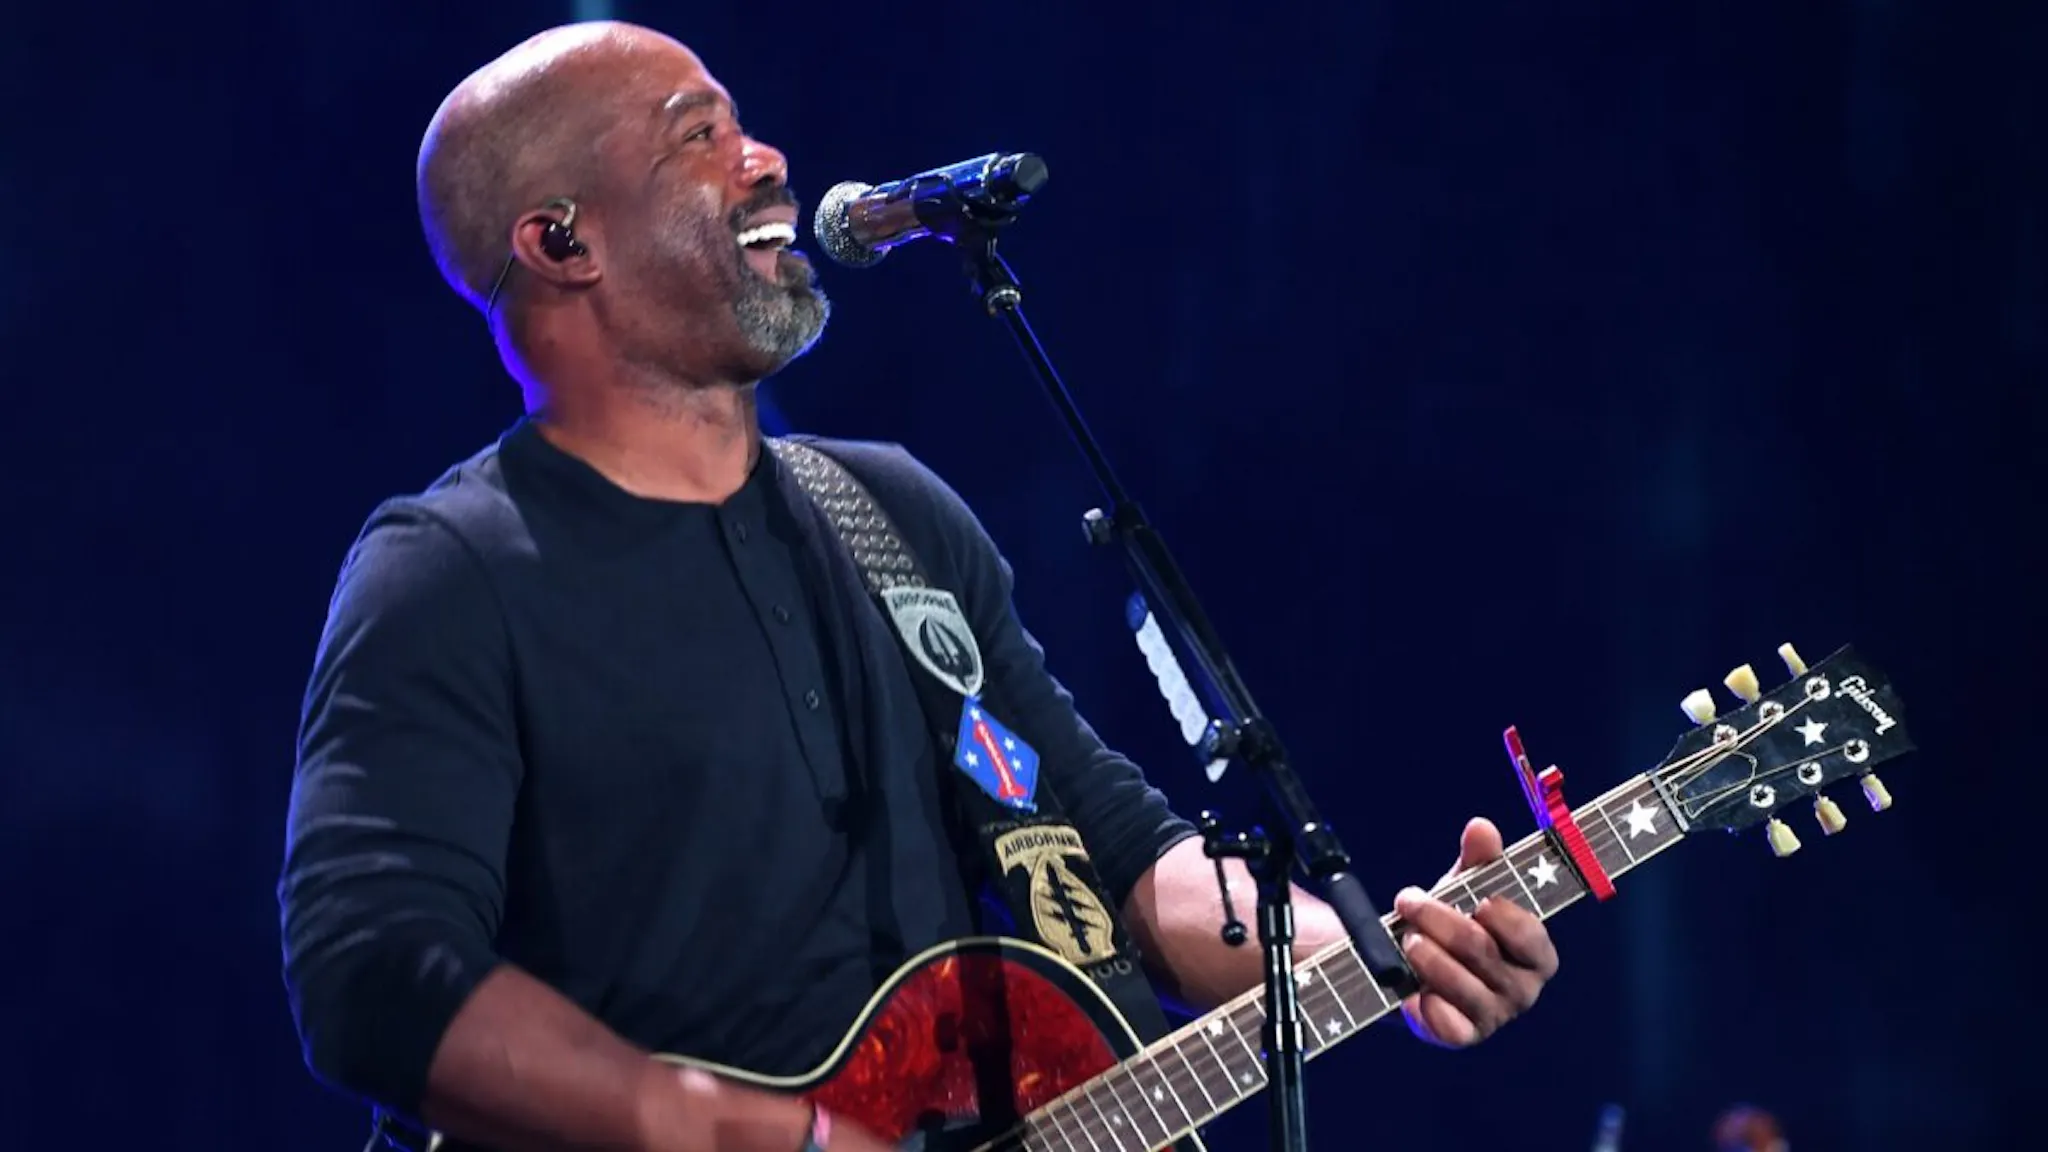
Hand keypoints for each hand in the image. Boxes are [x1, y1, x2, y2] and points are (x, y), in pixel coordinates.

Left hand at [1393, 817, 1557, 1047]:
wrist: (1405, 963)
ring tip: (1406, 939)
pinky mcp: (1460, 1035)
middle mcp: (1521, 988)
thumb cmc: (1449, 922)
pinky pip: (1449, 1028)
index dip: (1504, 917)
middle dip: (1442, 921)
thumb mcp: (1462, 887)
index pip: (1532, 937)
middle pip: (1484, 953)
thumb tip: (1482, 827)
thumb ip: (1477, 860)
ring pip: (1462, 986)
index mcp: (1534, 951)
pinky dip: (1426, 1006)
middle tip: (1409, 901)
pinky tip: (1410, 990)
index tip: (1477, 899)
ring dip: (1428, 957)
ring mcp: (1492, 1015)